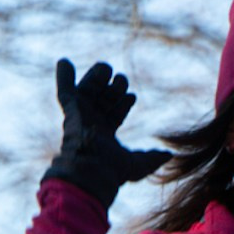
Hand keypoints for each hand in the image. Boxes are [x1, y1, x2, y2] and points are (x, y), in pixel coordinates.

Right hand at [43, 59, 171, 209]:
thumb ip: (152, 158)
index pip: (115, 114)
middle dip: (114, 88)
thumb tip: (169, 155)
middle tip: (122, 79)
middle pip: (102, 99)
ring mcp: (81, 117)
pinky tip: (64, 61)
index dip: (124, 104)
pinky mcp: (72, 111)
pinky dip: (64, 77)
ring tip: (106, 68)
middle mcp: (92, 125)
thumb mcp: (138, 165)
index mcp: (105, 136)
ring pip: (88, 92)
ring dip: (97, 78)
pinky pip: (65, 92)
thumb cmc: (114, 171)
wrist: (94, 171)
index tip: (133, 96)